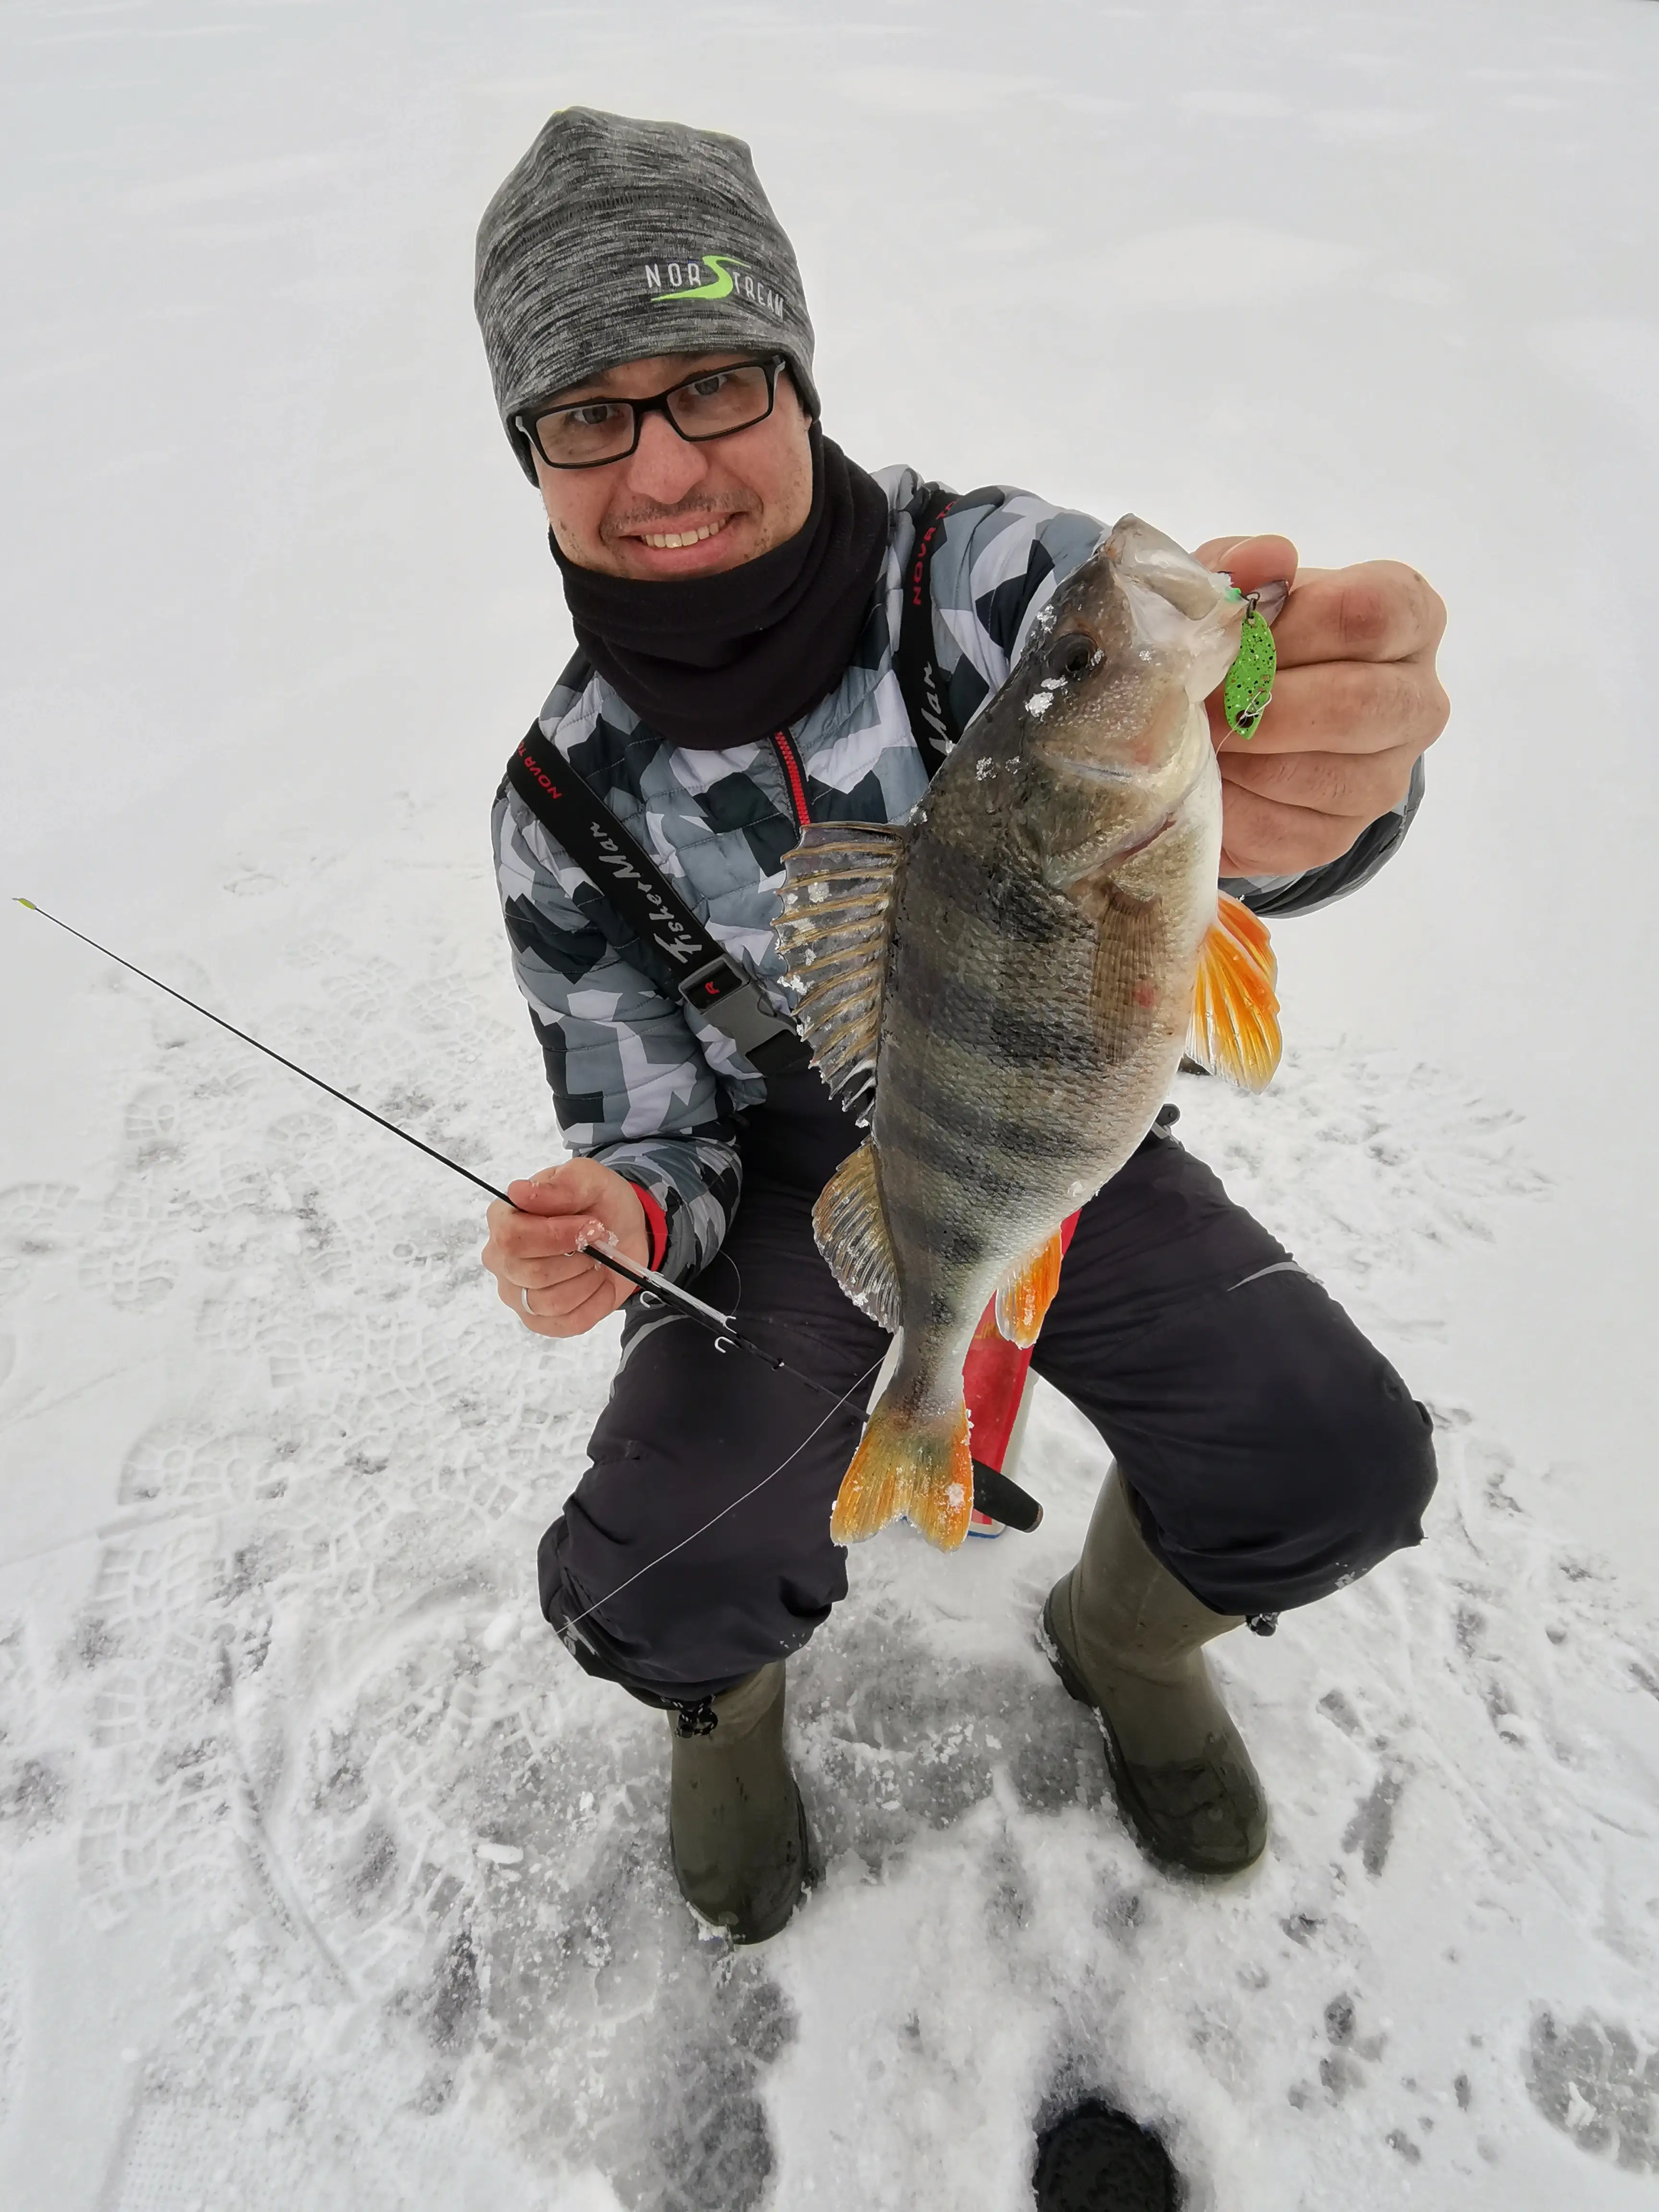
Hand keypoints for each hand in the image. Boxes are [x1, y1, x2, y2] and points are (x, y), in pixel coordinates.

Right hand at [481, 1158, 649, 1337]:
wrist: (622, 1231)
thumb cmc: (598, 1202)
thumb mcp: (589, 1179)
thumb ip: (561, 1185)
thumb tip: (519, 1192)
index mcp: (502, 1219)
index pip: (512, 1237)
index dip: (556, 1236)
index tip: (592, 1225)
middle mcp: (500, 1259)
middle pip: (533, 1273)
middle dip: (580, 1258)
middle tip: (600, 1241)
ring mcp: (516, 1294)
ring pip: (550, 1302)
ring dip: (588, 1279)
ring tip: (599, 1261)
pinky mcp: (538, 1320)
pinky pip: (567, 1324)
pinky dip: (595, 1303)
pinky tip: (600, 1283)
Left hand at [1194, 533, 1448, 877]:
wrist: (1245, 718)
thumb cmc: (1252, 636)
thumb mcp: (1237, 588)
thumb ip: (1243, 565)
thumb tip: (1262, 558)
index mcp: (1408, 615)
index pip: (1368, 616)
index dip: (1288, 631)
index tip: (1231, 641)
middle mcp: (1416, 699)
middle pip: (1356, 703)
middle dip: (1261, 705)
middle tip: (1200, 703)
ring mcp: (1386, 776)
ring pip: (1319, 776)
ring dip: (1240, 760)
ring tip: (1196, 740)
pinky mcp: (1339, 836)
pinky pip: (1283, 831)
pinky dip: (1229, 808)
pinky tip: (1207, 781)